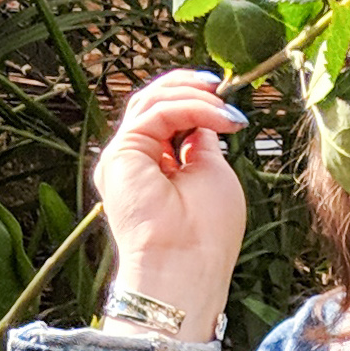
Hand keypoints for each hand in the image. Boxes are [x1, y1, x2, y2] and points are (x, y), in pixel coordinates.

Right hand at [93, 71, 248, 326]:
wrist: (187, 265)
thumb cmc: (206, 233)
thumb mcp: (213, 174)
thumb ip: (202, 144)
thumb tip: (204, 117)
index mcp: (155, 168)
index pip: (167, 118)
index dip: (195, 102)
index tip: (228, 103)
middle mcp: (134, 161)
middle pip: (153, 103)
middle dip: (188, 88)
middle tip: (221, 86)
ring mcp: (124, 158)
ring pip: (151, 102)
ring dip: (193, 95)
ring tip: (224, 103)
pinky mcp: (120, 155)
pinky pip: (157, 113)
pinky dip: (191, 108)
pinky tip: (220, 117)